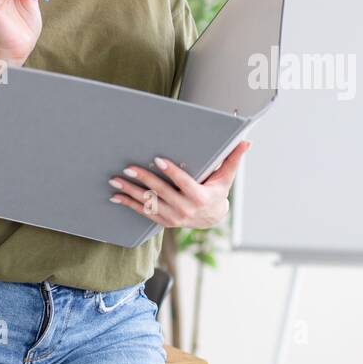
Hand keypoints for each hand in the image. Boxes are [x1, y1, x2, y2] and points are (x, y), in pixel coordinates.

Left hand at [108, 141, 251, 228]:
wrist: (211, 218)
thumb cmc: (217, 191)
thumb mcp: (226, 177)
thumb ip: (233, 159)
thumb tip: (247, 142)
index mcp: (200, 197)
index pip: (183, 183)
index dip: (171, 171)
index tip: (158, 159)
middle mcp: (185, 209)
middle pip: (161, 192)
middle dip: (143, 179)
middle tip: (128, 168)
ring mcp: (173, 217)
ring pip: (149, 203)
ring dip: (131, 191)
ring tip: (116, 180)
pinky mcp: (164, 221)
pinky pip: (144, 212)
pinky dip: (129, 204)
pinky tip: (116, 196)